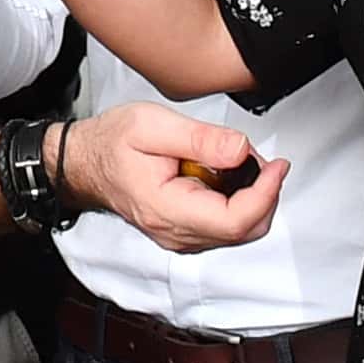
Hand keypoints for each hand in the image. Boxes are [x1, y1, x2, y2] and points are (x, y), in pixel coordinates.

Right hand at [68, 101, 287, 250]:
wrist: (86, 162)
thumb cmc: (111, 144)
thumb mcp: (152, 126)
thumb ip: (200, 139)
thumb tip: (241, 150)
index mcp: (166, 209)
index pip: (234, 221)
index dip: (265, 194)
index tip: (277, 166)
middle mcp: (175, 233)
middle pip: (244, 231)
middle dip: (264, 194)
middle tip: (260, 158)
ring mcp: (181, 236)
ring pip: (239, 231)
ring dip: (252, 197)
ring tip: (237, 159)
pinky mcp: (185, 231)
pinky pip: (225, 226)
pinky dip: (239, 201)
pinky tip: (226, 173)